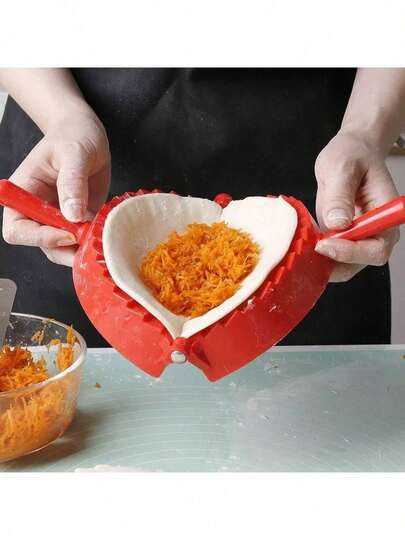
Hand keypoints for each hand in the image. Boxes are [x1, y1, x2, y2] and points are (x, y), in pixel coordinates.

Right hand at [2, 109, 110, 265]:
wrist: (86, 134)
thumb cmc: (74, 136)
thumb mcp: (75, 153)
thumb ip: (72, 182)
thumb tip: (72, 216)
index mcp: (25, 193)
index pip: (17, 229)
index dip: (39, 237)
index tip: (68, 234)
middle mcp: (38, 210)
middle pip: (43, 245)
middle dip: (66, 250)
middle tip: (91, 242)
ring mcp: (59, 218)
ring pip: (64, 249)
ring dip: (83, 249)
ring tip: (101, 237)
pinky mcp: (78, 221)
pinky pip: (83, 241)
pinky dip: (95, 242)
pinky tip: (107, 233)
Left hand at [314, 129, 399, 281]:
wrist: (349, 152)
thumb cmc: (352, 154)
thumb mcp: (342, 168)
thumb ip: (340, 195)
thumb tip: (338, 223)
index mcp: (385, 215)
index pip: (377, 248)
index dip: (352, 252)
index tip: (325, 245)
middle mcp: (375, 231)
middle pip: (360, 263)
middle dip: (334, 263)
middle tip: (308, 250)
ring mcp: (356, 236)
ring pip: (343, 265)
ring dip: (322, 262)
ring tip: (301, 247)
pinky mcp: (339, 237)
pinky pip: (329, 256)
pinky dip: (314, 255)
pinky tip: (300, 243)